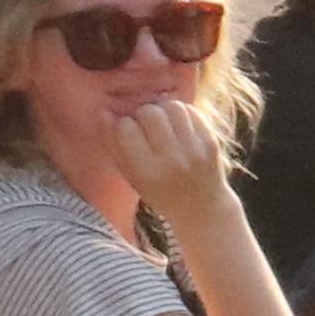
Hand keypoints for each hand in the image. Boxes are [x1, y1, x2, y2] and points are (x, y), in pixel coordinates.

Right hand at [109, 97, 235, 212]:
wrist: (202, 208)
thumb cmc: (157, 190)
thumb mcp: (130, 176)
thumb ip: (113, 145)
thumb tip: (104, 113)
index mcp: (146, 173)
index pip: (125, 128)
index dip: (122, 124)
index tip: (127, 132)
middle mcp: (172, 162)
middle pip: (149, 113)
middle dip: (142, 114)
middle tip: (144, 125)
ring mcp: (195, 152)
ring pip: (172, 107)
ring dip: (162, 109)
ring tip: (160, 121)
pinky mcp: (211, 144)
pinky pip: (190, 112)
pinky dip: (180, 113)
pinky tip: (176, 124)